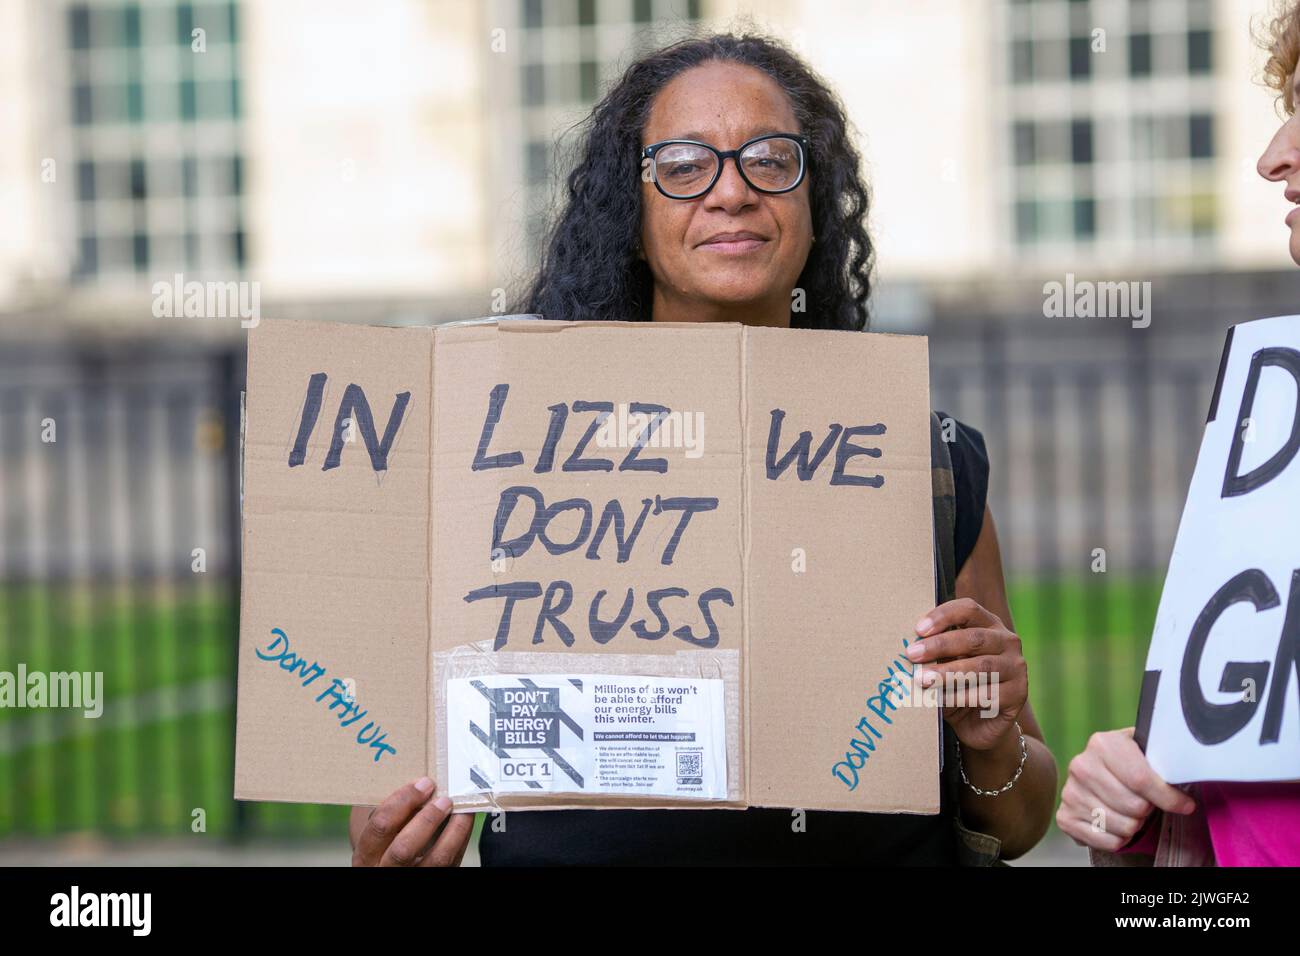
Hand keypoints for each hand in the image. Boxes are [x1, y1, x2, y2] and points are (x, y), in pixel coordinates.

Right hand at [350, 777, 474, 866]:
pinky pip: (452, 861)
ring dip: (453, 830)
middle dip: (428, 819)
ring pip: (436, 859)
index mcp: (367, 854)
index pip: (380, 825)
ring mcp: (412, 878)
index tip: (423, 783)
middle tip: (444, 798)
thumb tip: (421, 783)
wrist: (396, 870)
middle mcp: (385, 870)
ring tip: (461, 809)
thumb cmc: (388, 845)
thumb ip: (394, 814)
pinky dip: (462, 838)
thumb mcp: (381, 834)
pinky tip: (465, 822)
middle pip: (405, 847)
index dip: (403, 801)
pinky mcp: (436, 878)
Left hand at [908, 597, 1025, 750]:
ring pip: (980, 667)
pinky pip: (987, 694)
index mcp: (989, 625)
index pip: (969, 609)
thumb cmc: (957, 685)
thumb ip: (935, 652)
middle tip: (912, 654)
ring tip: (922, 679)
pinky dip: (960, 696)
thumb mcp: (945, 664)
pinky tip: (940, 700)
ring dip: (947, 673)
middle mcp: (1007, 641)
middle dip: (939, 645)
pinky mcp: (1018, 694)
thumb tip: (909, 648)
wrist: (979, 724)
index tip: (918, 629)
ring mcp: (1016, 667)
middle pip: (974, 638)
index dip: (943, 616)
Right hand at [1056, 727, 1195, 851]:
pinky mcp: (1065, 816)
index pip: (1140, 778)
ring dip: (1135, 825)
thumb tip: (1189, 768)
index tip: (1185, 804)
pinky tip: (1117, 822)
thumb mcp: (1145, 749)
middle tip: (1147, 803)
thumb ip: (1164, 757)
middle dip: (1148, 810)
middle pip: (1134, 806)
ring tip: (1130, 811)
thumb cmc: (1129, 763)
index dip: (1168, 797)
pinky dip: (1119, 839)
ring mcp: (1070, 792)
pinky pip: (1108, 841)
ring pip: (1123, 827)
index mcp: (1102, 743)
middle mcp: (1080, 765)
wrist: (1098, 773)